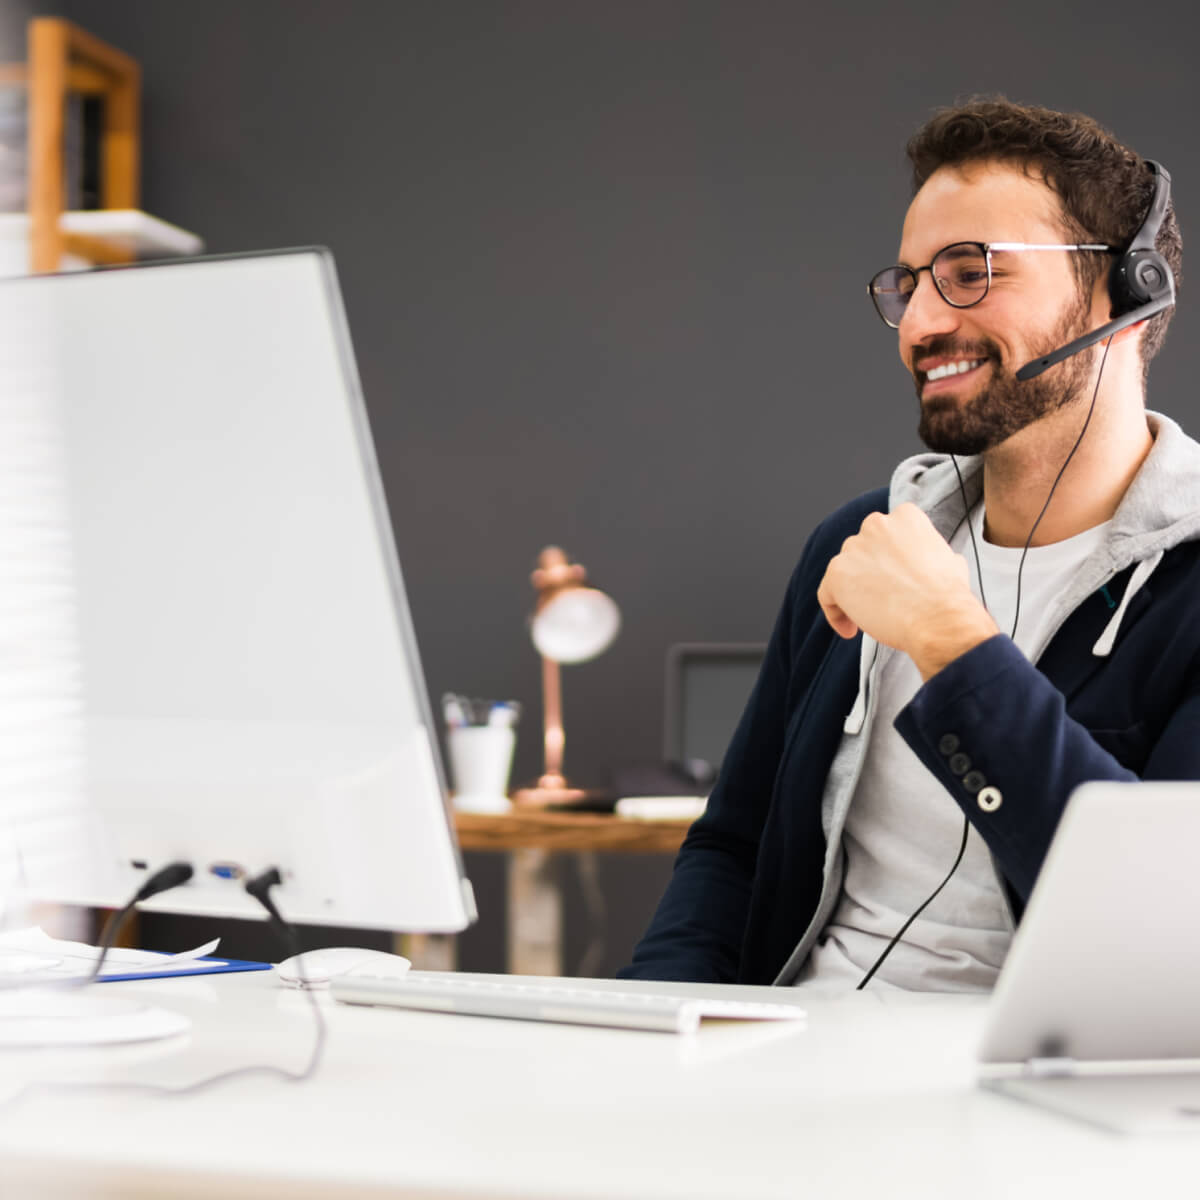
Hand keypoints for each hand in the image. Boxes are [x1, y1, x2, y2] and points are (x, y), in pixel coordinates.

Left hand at [816, 504, 998, 678]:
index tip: (895, 581)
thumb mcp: (950, 561)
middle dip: (869, 574)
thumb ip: (931, 554)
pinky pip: (827, 594)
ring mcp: (854, 547)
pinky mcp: (837, 573)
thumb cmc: (947, 596)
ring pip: (844, 572)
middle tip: (883, 600)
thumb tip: (936, 561)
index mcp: (905, 516)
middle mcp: (876, 524)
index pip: (885, 536)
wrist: (937, 618)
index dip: (887, 561)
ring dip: (853, 593)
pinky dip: (835, 613)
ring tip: (870, 618)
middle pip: (862, 551)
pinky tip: (850, 630)